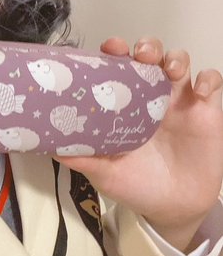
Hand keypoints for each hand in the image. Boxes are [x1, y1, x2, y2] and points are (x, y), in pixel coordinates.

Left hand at [56, 37, 222, 250]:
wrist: (172, 209)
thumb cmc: (136, 185)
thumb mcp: (106, 173)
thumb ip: (83, 158)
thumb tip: (49, 146)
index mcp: (126, 103)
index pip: (119, 66)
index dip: (115, 52)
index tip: (109, 48)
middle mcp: (151, 96)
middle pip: (152, 55)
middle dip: (148, 46)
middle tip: (142, 54)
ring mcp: (180, 101)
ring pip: (180, 62)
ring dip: (176, 58)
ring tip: (171, 70)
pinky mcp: (206, 112)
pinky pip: (212, 83)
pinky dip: (209, 80)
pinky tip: (201, 92)